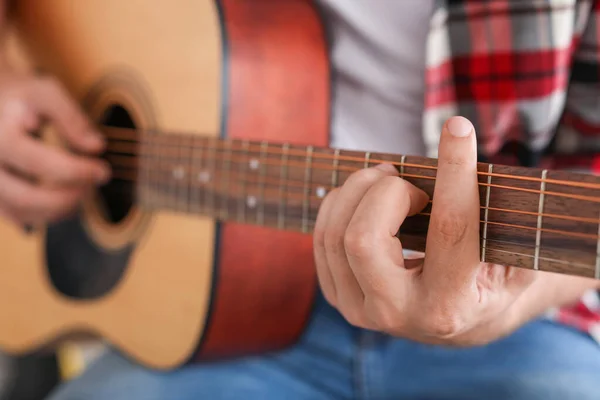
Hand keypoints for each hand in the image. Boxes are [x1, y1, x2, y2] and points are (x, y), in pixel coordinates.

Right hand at [0, 72, 109, 225]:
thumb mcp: (48, 93)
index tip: (103, 170)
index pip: (38, 163)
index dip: (76, 171)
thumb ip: (72, 117)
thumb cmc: (26, 99)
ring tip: (84, 190)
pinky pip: (21, 217)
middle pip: (26, 197)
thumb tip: (96, 147)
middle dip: (68, 197)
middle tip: (94, 186)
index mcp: (0, 136)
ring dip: (60, 209)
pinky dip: (49, 214)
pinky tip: (69, 198)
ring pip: (23, 213)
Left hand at [313, 116, 536, 345]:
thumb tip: (468, 148)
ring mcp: (361, 310)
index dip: (454, 172)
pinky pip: (322, 238)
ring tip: (388, 182)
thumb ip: (505, 216)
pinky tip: (365, 198)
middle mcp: (399, 314)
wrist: (461, 322)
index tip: (458, 128)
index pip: (449, 229)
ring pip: (336, 234)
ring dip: (358, 190)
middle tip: (404, 178)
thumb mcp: (515, 256)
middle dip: (384, 191)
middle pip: (363, 238)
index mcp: (451, 306)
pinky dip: (341, 204)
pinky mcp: (339, 296)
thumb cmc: (492, 279)